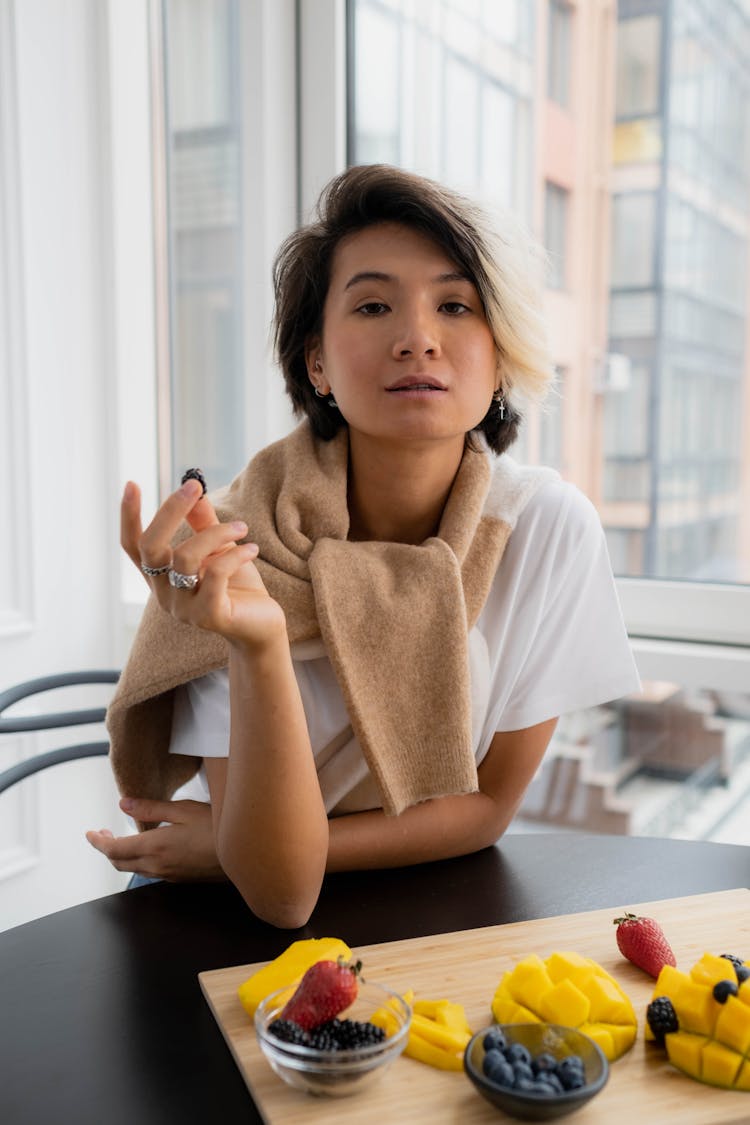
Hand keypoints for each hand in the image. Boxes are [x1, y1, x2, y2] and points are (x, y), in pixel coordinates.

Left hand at [86, 797, 224, 881]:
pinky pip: (150, 872)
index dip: (97, 842)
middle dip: (106, 848)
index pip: (113, 850)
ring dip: (122, 855)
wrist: (245, 855)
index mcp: (156, 847)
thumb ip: (151, 808)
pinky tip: (149, 846)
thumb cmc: (220, 829)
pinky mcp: (180, 878)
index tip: (90, 833)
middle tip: (103, 833)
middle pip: (120, 863)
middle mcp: (158, 866)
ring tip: (122, 838)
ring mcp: (169, 875)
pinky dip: (139, 860)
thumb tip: (124, 804)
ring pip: (134, 869)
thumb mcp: (185, 810)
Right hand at [120, 478, 285, 646]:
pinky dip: (235, 555)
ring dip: (216, 534)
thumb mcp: (219, 550)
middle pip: (151, 547)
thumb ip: (204, 524)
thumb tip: (196, 492)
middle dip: (171, 511)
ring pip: (186, 557)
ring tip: (241, 528)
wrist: (262, 625)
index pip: (133, 546)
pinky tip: (252, 549)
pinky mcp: (209, 616)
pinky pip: (216, 574)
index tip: (132, 484)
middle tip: (194, 487)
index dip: (128, 517)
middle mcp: (164, 593)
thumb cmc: (238, 587)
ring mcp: (184, 608)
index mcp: (161, 577)